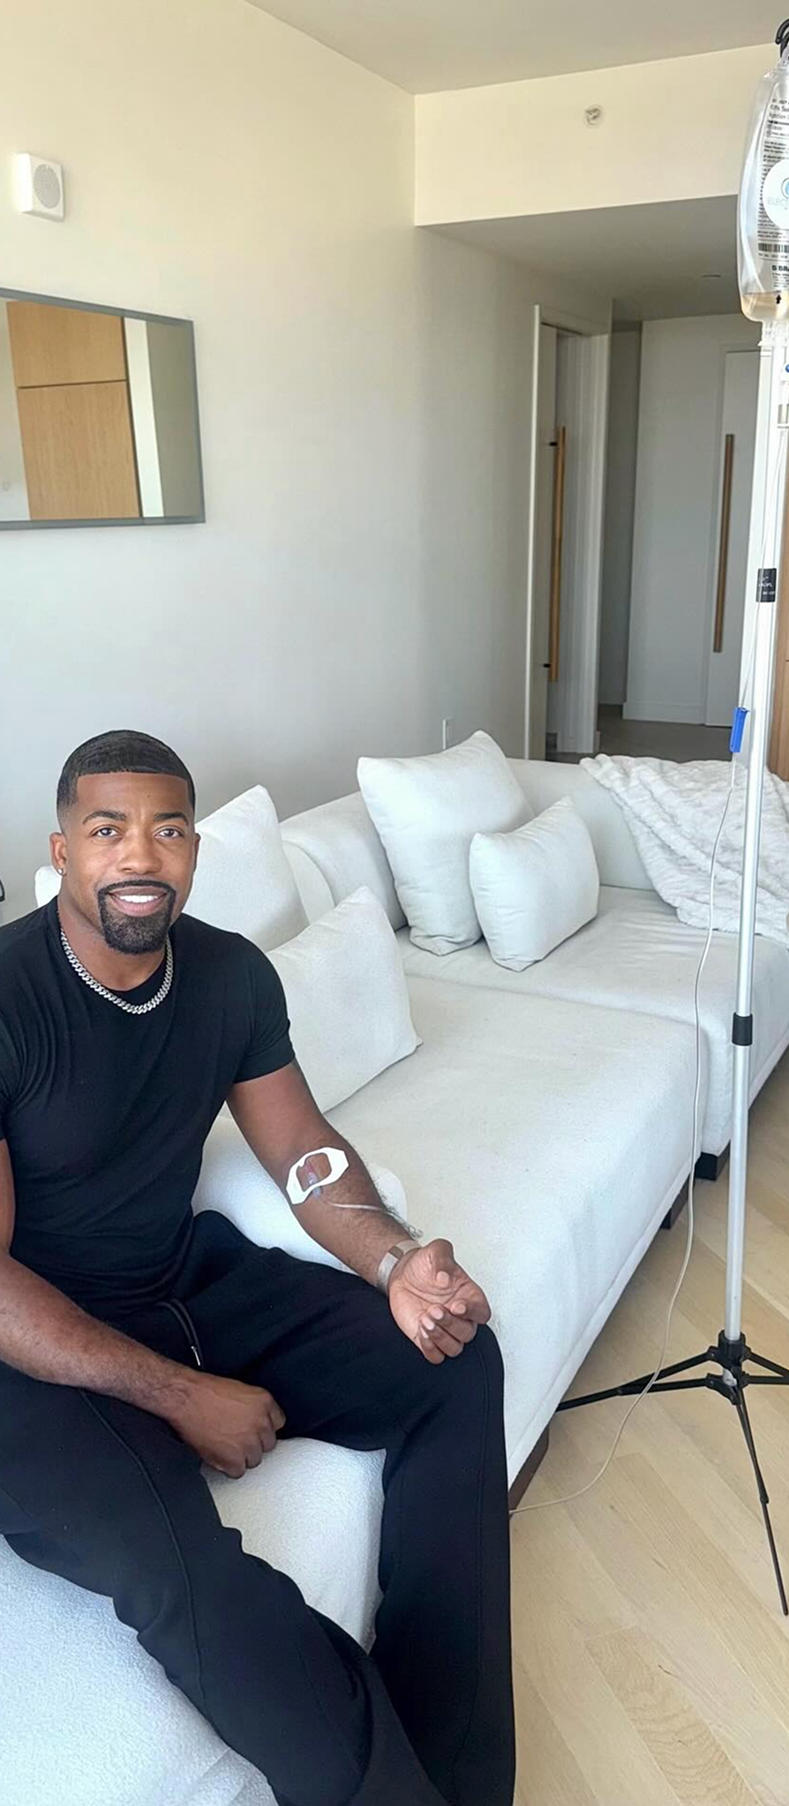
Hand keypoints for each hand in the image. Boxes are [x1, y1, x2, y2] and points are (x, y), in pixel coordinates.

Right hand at [167, 1372, 285, 1477]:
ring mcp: (249, 1442)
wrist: (186, 1398)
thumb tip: (256, 1423)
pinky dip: (227, 1467)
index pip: (278, 1423)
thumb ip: (254, 1408)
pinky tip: (219, 1454)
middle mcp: (261, 1423)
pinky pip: (238, 1471)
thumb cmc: (205, 1392)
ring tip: (225, 1445)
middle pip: (267, 1444)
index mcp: (264, 1402)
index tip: (254, 1430)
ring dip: (240, 1455)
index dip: (262, 1428)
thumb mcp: (240, 1391)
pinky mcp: (234, 1458)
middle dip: (252, 1442)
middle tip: (236, 1437)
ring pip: (254, 1459)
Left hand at [388, 1238, 490, 1364]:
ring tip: (425, 1319)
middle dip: (450, 1324)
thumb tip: (444, 1277)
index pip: (482, 1312)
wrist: (403, 1274)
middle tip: (433, 1309)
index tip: (456, 1305)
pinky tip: (420, 1331)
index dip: (472, 1312)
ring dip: (440, 1338)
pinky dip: (430, 1348)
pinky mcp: (428, 1339)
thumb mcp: (436, 1251)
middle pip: (467, 1333)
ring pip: (454, 1348)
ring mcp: (445, 1330)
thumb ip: (443, 1258)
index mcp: (469, 1296)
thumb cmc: (425, 1264)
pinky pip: (436, 1356)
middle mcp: (460, 1316)